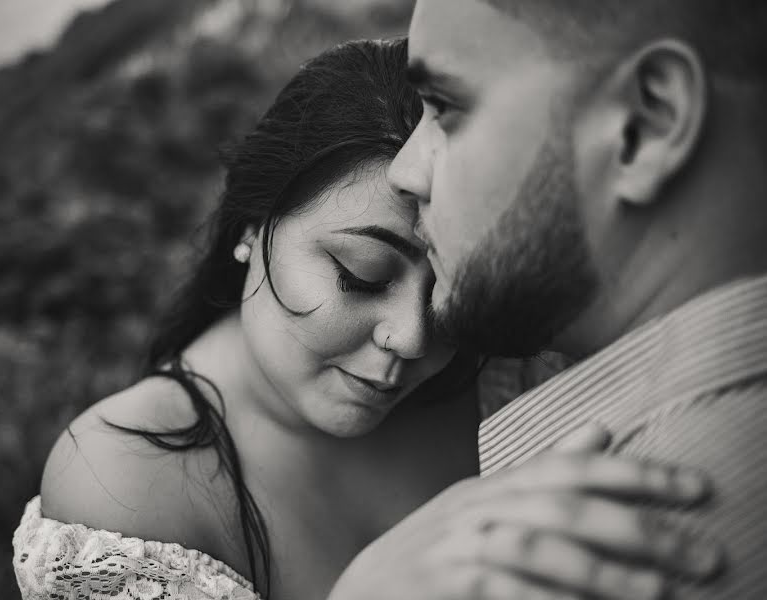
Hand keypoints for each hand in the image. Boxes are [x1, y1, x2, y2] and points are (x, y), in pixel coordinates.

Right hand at [328, 423, 720, 599]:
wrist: (360, 593)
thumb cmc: (433, 553)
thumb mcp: (484, 507)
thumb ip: (542, 473)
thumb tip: (601, 430)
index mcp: (492, 486)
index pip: (570, 467)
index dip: (636, 474)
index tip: (696, 489)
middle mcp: (477, 508)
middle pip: (567, 507)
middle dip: (642, 529)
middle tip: (706, 555)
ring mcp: (458, 547)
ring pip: (541, 549)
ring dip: (607, 573)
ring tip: (663, 593)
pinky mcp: (445, 586)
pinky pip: (507, 593)